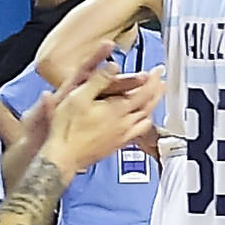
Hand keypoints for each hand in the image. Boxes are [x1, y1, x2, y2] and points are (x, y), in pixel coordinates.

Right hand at [43, 66, 166, 173]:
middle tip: (161, 83)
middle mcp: (124, 124)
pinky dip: (143, 123)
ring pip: (146, 120)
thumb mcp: (79, 97)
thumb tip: (113, 67)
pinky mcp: (117, 145)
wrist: (63, 157)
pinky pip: (138, 133)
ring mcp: (122, 136)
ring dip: (152, 108)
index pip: (144, 92)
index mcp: (117, 110)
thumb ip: (99, 81)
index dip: (153, 80)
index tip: (157, 72)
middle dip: (157, 92)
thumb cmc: (67, 130)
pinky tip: (139, 122)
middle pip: (149, 106)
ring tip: (153, 101)